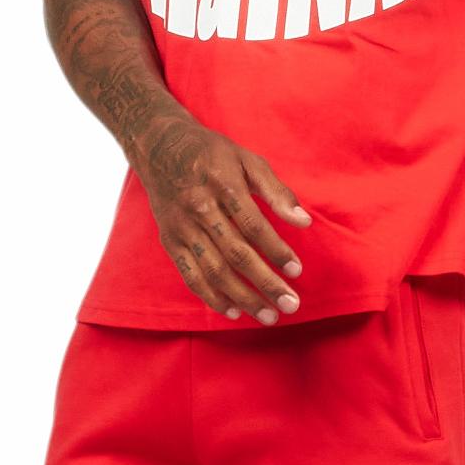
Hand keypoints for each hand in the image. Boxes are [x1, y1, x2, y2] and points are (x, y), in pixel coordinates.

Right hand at [135, 118, 311, 323]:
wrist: (160, 148)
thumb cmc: (212, 154)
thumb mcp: (247, 160)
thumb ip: (276, 191)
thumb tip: (303, 221)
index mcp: (222, 185)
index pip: (253, 225)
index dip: (276, 250)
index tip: (296, 271)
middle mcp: (199, 208)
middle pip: (236, 254)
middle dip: (265, 283)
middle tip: (291, 305)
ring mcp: (182, 227)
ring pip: (214, 270)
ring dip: (243, 297)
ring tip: (268, 316)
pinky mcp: (170, 241)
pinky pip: (190, 275)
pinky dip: (211, 297)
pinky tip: (234, 312)